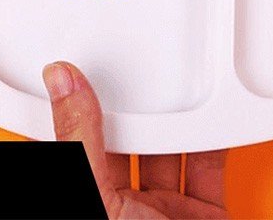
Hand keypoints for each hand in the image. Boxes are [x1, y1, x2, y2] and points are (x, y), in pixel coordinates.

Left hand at [43, 62, 227, 219]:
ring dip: (171, 118)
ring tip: (169, 82)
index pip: (68, 148)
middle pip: (120, 144)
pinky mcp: (202, 218)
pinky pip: (206, 167)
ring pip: (165, 150)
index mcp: (83, 208)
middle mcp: (119, 214)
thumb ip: (80, 143)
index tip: (71, 71)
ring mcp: (162, 217)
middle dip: (127, 108)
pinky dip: (211, 138)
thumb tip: (61, 84)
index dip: (68, 109)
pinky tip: (209, 114)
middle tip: (129, 68)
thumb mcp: (96, 206)